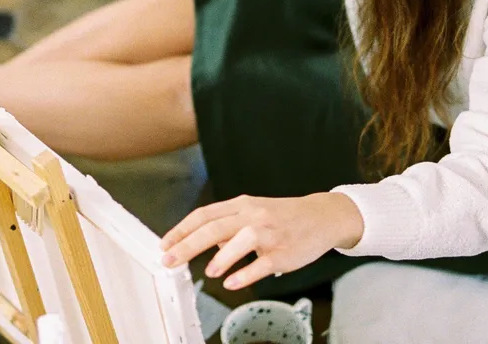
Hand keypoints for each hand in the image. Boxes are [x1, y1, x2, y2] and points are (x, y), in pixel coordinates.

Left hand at [159, 193, 363, 289]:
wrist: (322, 216)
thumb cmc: (283, 216)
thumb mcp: (253, 212)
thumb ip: (228, 226)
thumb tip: (208, 246)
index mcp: (241, 205)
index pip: (204, 215)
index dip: (181, 229)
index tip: (165, 244)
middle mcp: (252, 215)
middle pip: (214, 227)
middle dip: (188, 244)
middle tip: (169, 260)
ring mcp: (268, 233)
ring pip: (241, 240)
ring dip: (221, 257)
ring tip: (208, 272)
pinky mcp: (283, 252)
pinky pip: (262, 264)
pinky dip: (245, 274)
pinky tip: (232, 283)